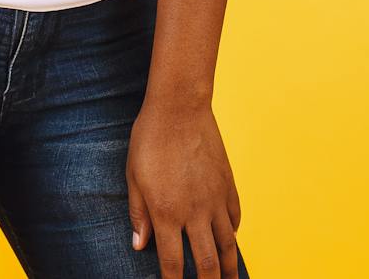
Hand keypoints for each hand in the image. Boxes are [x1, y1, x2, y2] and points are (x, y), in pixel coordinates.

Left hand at [127, 97, 243, 277]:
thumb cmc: (150, 138)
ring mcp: (215, 199)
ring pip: (228, 245)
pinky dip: (234, 233)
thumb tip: (139, 246)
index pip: (173, 264)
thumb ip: (138, 214)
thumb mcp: (133, 177)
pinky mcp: (228, 184)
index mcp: (166, 212)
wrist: (180, 107)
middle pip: (207, 264)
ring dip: (230, 269)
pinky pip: (235, 217)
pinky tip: (231, 240)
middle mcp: (194, 212)